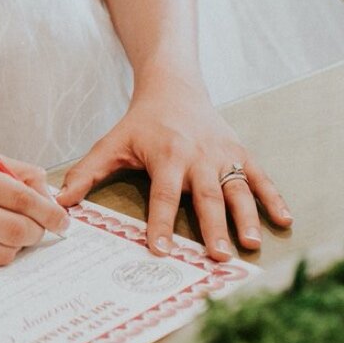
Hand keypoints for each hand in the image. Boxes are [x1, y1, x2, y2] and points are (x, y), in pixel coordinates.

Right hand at [0, 136, 69, 263]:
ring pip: (0, 252)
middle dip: (37, 232)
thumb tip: (44, 187)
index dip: (48, 211)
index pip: (20, 198)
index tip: (61, 218)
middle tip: (43, 227)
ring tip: (14, 230)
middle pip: (16, 231)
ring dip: (16, 244)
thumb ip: (8, 168)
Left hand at [58, 84, 290, 259]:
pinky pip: (260, 177)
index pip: (163, 195)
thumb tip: (59, 201)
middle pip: (206, 196)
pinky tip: (285, 220)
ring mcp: (223, 154)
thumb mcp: (112, 143)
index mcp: (166, 156)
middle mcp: (198, 156)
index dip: (161, 223)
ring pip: (237, 189)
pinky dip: (274, 198)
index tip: (160, 250)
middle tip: (218, 256)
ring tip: (250, 245)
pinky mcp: (240, 152)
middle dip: (212, 227)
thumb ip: (87, 173)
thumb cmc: (142, 122)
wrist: (175, 86)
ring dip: (245, 217)